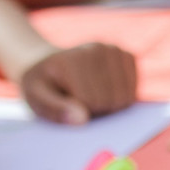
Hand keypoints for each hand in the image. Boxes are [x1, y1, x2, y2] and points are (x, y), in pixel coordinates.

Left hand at [18, 43, 138, 123]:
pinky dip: (121, 96)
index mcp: (73, 60)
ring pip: (126, 98)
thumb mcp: (36, 98)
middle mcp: (98, 50)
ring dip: (110, 105)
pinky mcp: (126, 56)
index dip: (81, 112)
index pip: (93, 102)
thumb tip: (82, 120)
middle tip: (79, 100)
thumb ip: (54, 109)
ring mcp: (115, 51)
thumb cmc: (42, 85)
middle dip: (97, 109)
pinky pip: (133, 90)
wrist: (51, 63)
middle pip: (112, 101)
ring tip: (91, 94)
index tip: (67, 103)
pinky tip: (104, 88)